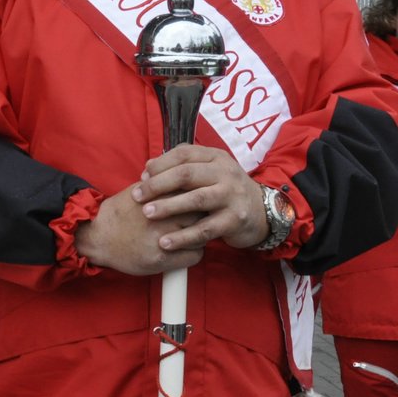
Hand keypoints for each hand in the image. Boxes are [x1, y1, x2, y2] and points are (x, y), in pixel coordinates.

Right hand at [74, 183, 204, 275]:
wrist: (97, 236)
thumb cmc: (119, 213)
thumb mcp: (138, 191)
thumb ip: (161, 186)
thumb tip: (184, 179)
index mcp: (158, 196)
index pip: (193, 193)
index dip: (196, 197)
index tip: (195, 202)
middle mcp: (162, 216)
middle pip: (201, 213)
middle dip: (200, 216)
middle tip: (194, 220)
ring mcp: (162, 238)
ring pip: (201, 235)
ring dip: (198, 235)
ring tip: (188, 235)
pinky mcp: (162, 259)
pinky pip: (195, 256)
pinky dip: (192, 253)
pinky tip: (182, 250)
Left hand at [133, 144, 269, 250]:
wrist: (260, 212)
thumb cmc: (222, 191)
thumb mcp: (207, 172)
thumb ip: (181, 167)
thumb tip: (148, 168)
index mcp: (215, 158)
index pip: (183, 154)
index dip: (160, 164)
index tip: (142, 177)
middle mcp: (226, 173)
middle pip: (187, 174)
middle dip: (158, 185)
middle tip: (137, 196)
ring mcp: (232, 196)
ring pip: (196, 199)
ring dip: (168, 207)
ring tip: (147, 214)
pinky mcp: (235, 220)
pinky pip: (205, 229)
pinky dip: (183, 237)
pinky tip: (165, 242)